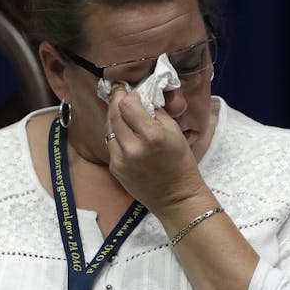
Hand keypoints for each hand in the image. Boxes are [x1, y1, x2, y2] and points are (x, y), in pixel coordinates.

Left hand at [103, 84, 208, 214]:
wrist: (175, 197)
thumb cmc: (181, 163)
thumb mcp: (175, 132)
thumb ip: (156, 112)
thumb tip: (142, 98)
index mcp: (151, 135)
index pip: (127, 105)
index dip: (128, 95)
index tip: (132, 92)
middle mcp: (132, 147)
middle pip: (114, 114)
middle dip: (117, 101)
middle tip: (120, 93)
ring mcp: (120, 159)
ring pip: (108, 128)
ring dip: (114, 117)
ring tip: (121, 110)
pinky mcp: (114, 168)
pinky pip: (110, 143)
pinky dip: (115, 134)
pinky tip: (124, 131)